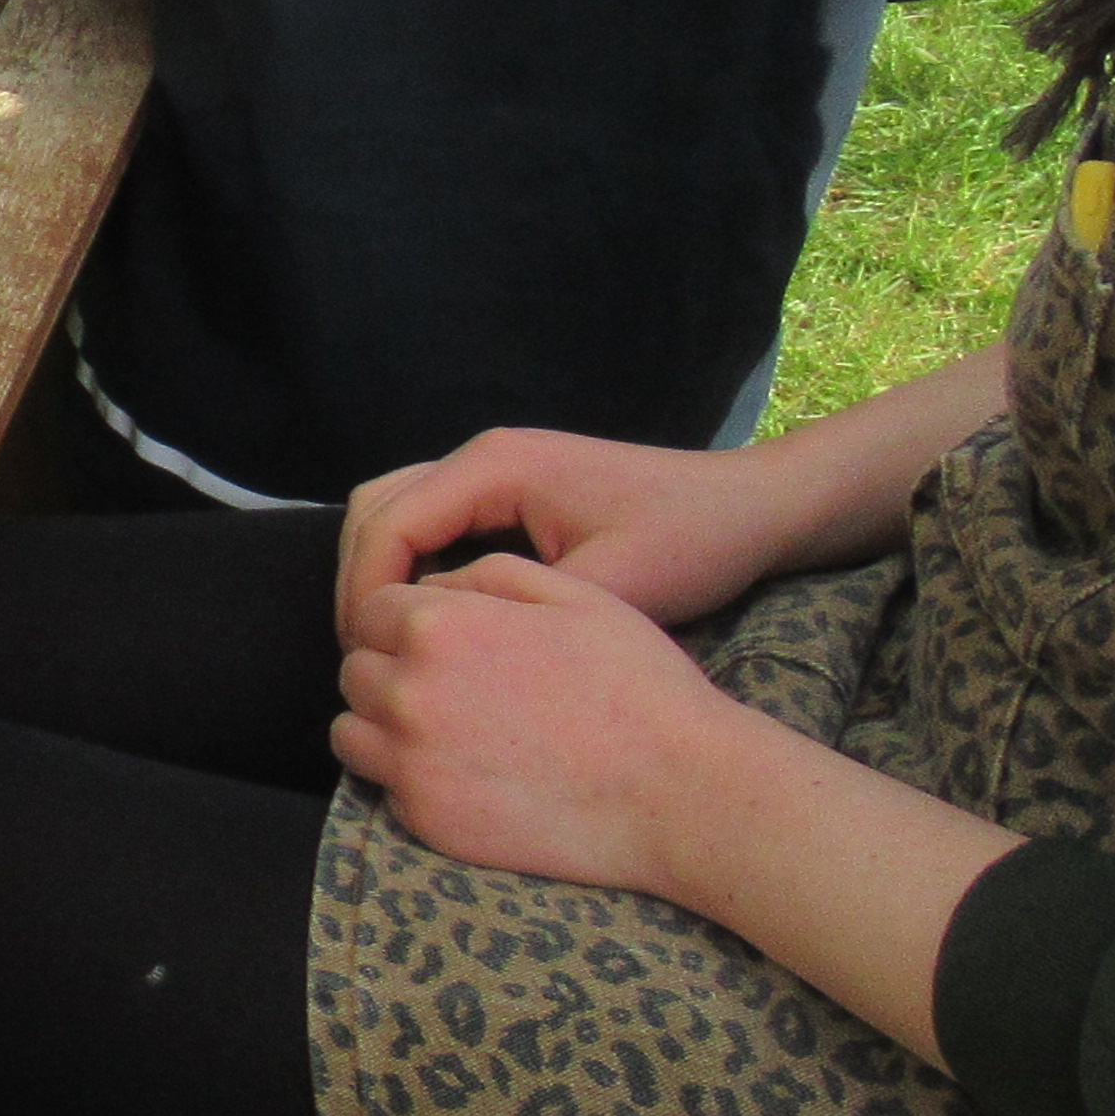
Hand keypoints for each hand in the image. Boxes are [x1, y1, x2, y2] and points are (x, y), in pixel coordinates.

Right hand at [335, 426, 806, 644]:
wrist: (755, 509)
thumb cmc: (692, 543)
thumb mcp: (610, 587)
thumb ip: (513, 607)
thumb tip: (434, 626)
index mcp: (497, 467)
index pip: (389, 524)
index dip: (365, 594)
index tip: (373, 658)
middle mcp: (484, 456)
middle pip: (373, 507)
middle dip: (359, 581)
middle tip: (368, 654)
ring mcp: (496, 470)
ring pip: (394, 509)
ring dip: (380, 571)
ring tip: (392, 639)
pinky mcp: (511, 491)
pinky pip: (431, 520)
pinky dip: (412, 565)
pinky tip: (431, 619)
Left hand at [335, 551, 759, 897]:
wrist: (678, 791)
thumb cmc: (638, 686)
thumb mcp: (576, 596)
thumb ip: (489, 576)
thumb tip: (433, 585)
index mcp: (439, 627)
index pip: (371, 610)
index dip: (402, 619)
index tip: (436, 635)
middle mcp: (409, 693)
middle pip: (355, 671)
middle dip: (390, 668)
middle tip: (447, 683)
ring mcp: (411, 763)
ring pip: (351, 733)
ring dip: (383, 724)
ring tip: (444, 728)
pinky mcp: (426, 820)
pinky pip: (383, 789)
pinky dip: (408, 777)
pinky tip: (464, 771)